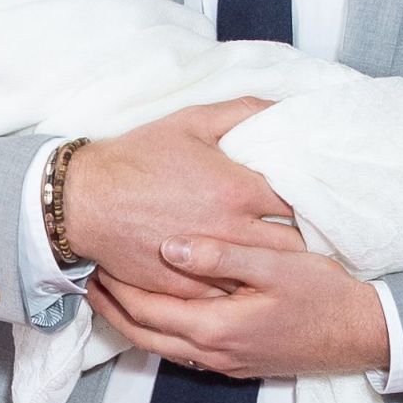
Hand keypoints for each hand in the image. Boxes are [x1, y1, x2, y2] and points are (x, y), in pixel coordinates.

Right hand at [66, 98, 304, 299]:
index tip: (317, 201)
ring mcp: (209, 264)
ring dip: (276, 268)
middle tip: (308, 233)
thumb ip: (242, 112)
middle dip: (303, 239)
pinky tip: (247, 280)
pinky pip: (229, 295)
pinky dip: (241, 288)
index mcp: (237, 189)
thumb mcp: (191, 122)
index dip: (313, 201)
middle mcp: (230, 230)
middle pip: (291, 245)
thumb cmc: (138, 157)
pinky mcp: (187, 288)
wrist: (85, 200)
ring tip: (286, 261)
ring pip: (263, 275)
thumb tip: (282, 108)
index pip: (299, 202)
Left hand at [84, 237, 391, 378]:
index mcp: (215, 327)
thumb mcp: (276, 265)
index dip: (116, 288)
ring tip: (114, 291)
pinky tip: (160, 309)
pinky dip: (160, 330)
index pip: (146, 311)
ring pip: (161, 347)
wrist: (362, 335)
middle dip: (112, 308)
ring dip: (133, 321)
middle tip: (90, 277)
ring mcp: (224, 362)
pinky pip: (183, 350)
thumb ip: (222, 255)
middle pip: (143, 335)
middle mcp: (212, 353)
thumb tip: (170, 247)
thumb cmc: (324, 296)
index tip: (96, 261)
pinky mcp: (237, 363)